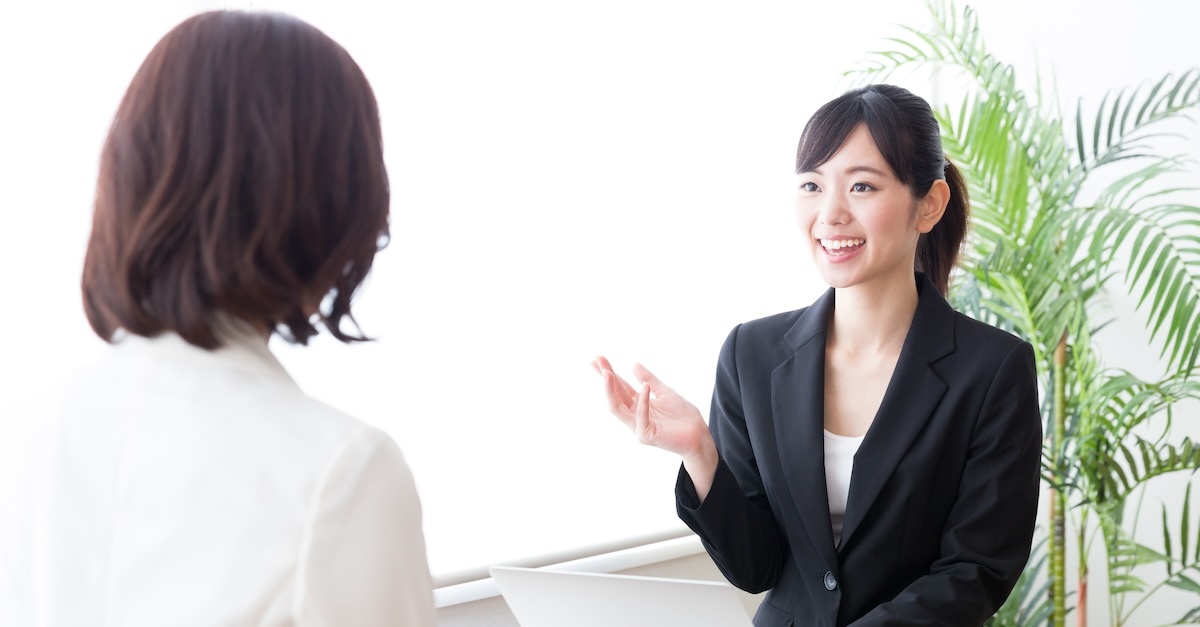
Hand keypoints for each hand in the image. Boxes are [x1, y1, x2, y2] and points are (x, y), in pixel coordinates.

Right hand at [592, 356, 711, 460]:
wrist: (698, 434)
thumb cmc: (682, 416)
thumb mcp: (665, 392)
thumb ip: (650, 379)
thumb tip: (634, 364)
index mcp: (638, 404)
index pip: (619, 386)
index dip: (609, 372)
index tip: (597, 358)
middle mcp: (634, 415)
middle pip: (615, 394)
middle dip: (605, 377)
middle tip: (596, 360)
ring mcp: (638, 426)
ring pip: (618, 408)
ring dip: (611, 390)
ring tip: (607, 373)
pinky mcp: (646, 435)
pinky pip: (641, 416)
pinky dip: (643, 401)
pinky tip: (644, 386)